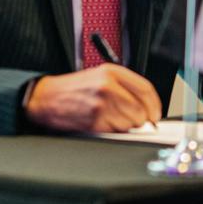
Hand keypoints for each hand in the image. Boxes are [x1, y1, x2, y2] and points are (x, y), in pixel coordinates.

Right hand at [23, 64, 161, 131]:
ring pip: (130, 123)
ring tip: (110, 119)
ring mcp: (101, 103)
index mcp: (113, 72)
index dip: (154, 105)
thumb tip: (147, 107)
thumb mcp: (100, 76)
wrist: (46, 97)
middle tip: (133, 121)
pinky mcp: (94, 119)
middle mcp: (109, 85)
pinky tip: (102, 123)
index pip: (146, 89)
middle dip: (140, 119)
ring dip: (125, 126)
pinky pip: (115, 131)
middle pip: (141, 109)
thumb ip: (124, 87)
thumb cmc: (74, 89)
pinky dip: (112, 131)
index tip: (155, 114)